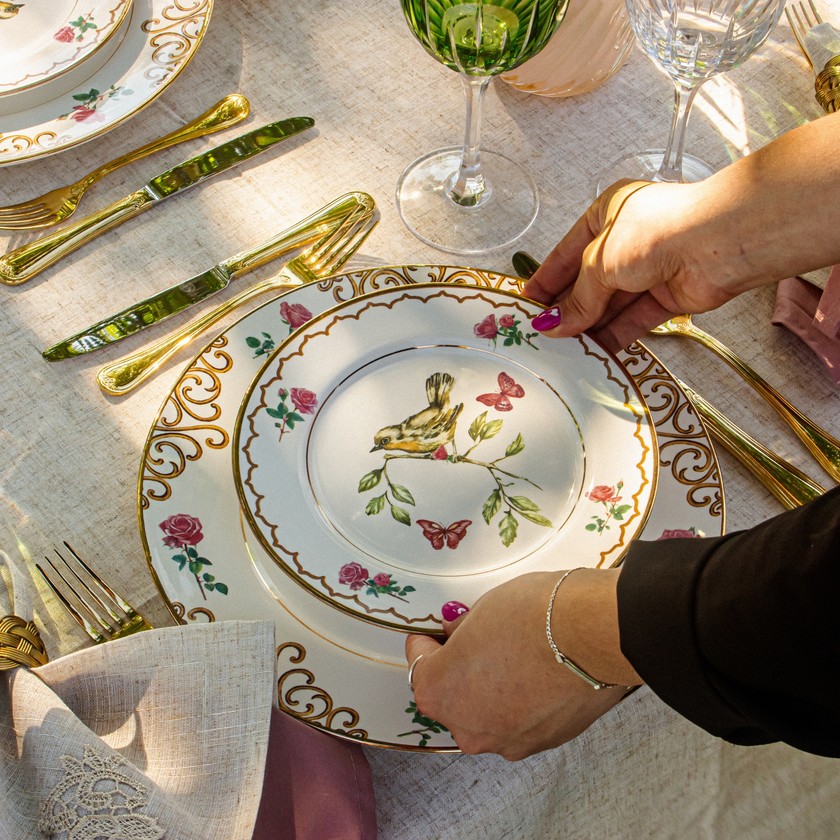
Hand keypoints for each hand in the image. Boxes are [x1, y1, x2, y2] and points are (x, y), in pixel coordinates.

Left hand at [404, 570, 639, 760]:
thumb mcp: (483, 608)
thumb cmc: (533, 616)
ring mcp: (506, 741)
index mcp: (440, 691)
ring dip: (493, 691)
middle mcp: (467, 727)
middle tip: (481, 641)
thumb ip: (463, 630)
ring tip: (517, 658)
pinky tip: (540, 675)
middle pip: (452, 696)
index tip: (439, 632)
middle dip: (461, 670)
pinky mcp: (542, 744)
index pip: (418, 663)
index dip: (428, 642)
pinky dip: (523, 703)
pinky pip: (520, 722)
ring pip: (487, 713)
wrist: (593, 635)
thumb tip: (459, 635)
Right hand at [522, 179, 745, 351]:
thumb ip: (577, 298)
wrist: (720, 242)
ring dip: (588, 326)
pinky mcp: (668, 296)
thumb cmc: (656, 232)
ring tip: (560, 350)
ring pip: (610, 304)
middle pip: (588, 281)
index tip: (526, 305)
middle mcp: (628, 240)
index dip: (546, 279)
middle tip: (539, 334)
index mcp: (608, 213)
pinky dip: (613, 336)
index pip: (567, 252)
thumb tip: (553, 325)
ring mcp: (649, 269)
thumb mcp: (601, 261)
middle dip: (566, 308)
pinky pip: (633, 320)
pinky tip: (592, 353)